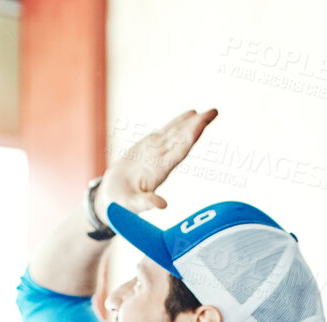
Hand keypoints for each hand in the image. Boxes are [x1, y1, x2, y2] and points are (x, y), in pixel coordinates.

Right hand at [96, 109, 218, 216]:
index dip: (188, 140)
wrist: (113, 198)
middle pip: (182, 140)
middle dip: (197, 126)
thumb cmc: (121, 204)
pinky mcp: (149, 146)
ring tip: (210, 112)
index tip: (200, 127)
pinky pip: (167, 131)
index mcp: (159, 172)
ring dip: (193, 122)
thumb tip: (163, 206)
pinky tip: (191, 114)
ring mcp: (157, 152)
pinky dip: (179, 122)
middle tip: (213, 112)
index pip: (177, 153)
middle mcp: (162, 160)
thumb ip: (146, 203)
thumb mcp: (131, 205)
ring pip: (177, 133)